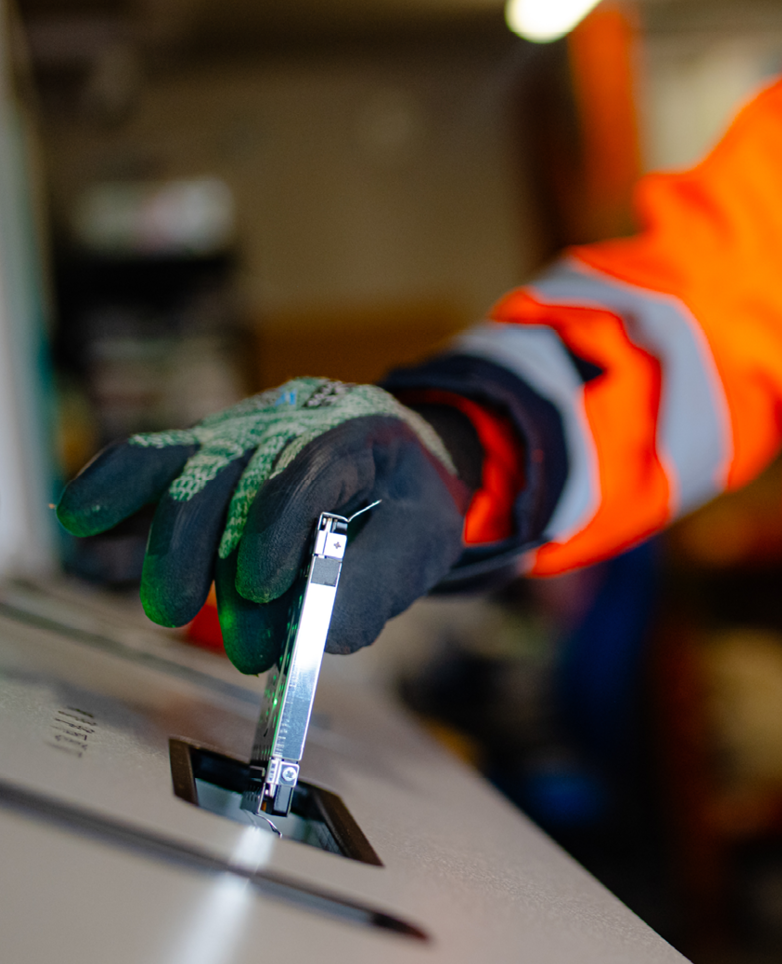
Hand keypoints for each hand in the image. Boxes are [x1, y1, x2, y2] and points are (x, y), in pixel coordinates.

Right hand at [57, 378, 470, 672]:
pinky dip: (114, 489)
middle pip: (232, 472)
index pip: (307, 467)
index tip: (264, 587)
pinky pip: (150, 461)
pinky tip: (85, 523)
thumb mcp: (422, 543)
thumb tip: (320, 636)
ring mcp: (240, 432)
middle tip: (228, 636)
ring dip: (169, 545)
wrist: (399, 460)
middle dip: (215, 556)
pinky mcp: (203, 452)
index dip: (278, 524)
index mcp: (358, 431)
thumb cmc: (408, 504)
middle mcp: (290, 420)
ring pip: (184, 469)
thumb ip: (377, 586)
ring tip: (168, 610)